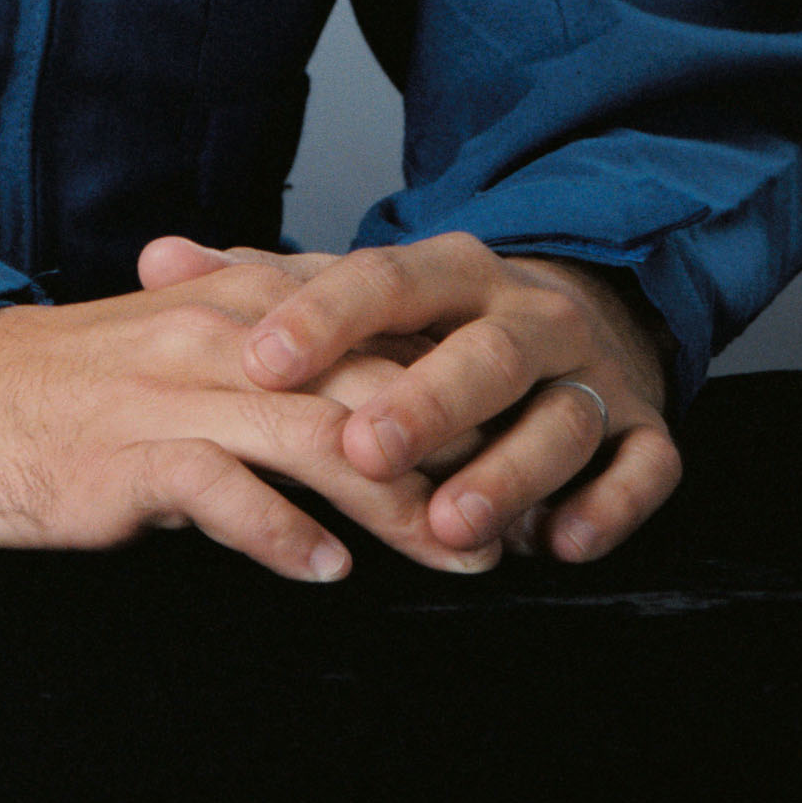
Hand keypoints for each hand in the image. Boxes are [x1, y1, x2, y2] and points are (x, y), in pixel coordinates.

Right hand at [0, 268, 507, 585]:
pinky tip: (327, 573)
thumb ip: (277, 360)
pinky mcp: (126, 457)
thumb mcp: (188, 348)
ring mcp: (172, 392)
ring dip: (398, 503)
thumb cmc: (77, 385)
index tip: (524, 449)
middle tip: (524, 516)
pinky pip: (217, 489)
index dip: (460, 391)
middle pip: (368, 387)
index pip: (378, 333)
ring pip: (313, 436)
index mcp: (243, 298)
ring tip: (462, 555)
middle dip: (459, 454)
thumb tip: (377, 403)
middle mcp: (220, 334)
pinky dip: (279, 531)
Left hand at [212, 231, 685, 567]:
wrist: (583, 315)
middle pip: (484, 350)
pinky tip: (564, 545)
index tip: (259, 362)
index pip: (384, 280)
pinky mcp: (645, 429)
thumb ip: (263, 283)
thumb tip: (156, 257)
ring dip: (510, 471)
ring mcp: (593, 373)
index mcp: (453, 271)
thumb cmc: (440, 323)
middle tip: (362, 449)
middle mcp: (529, 314)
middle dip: (427, 400)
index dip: (323, 318)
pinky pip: (645, 466)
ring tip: (451, 525)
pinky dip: (612, 504)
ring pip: (564, 416)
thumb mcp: (362, 293)